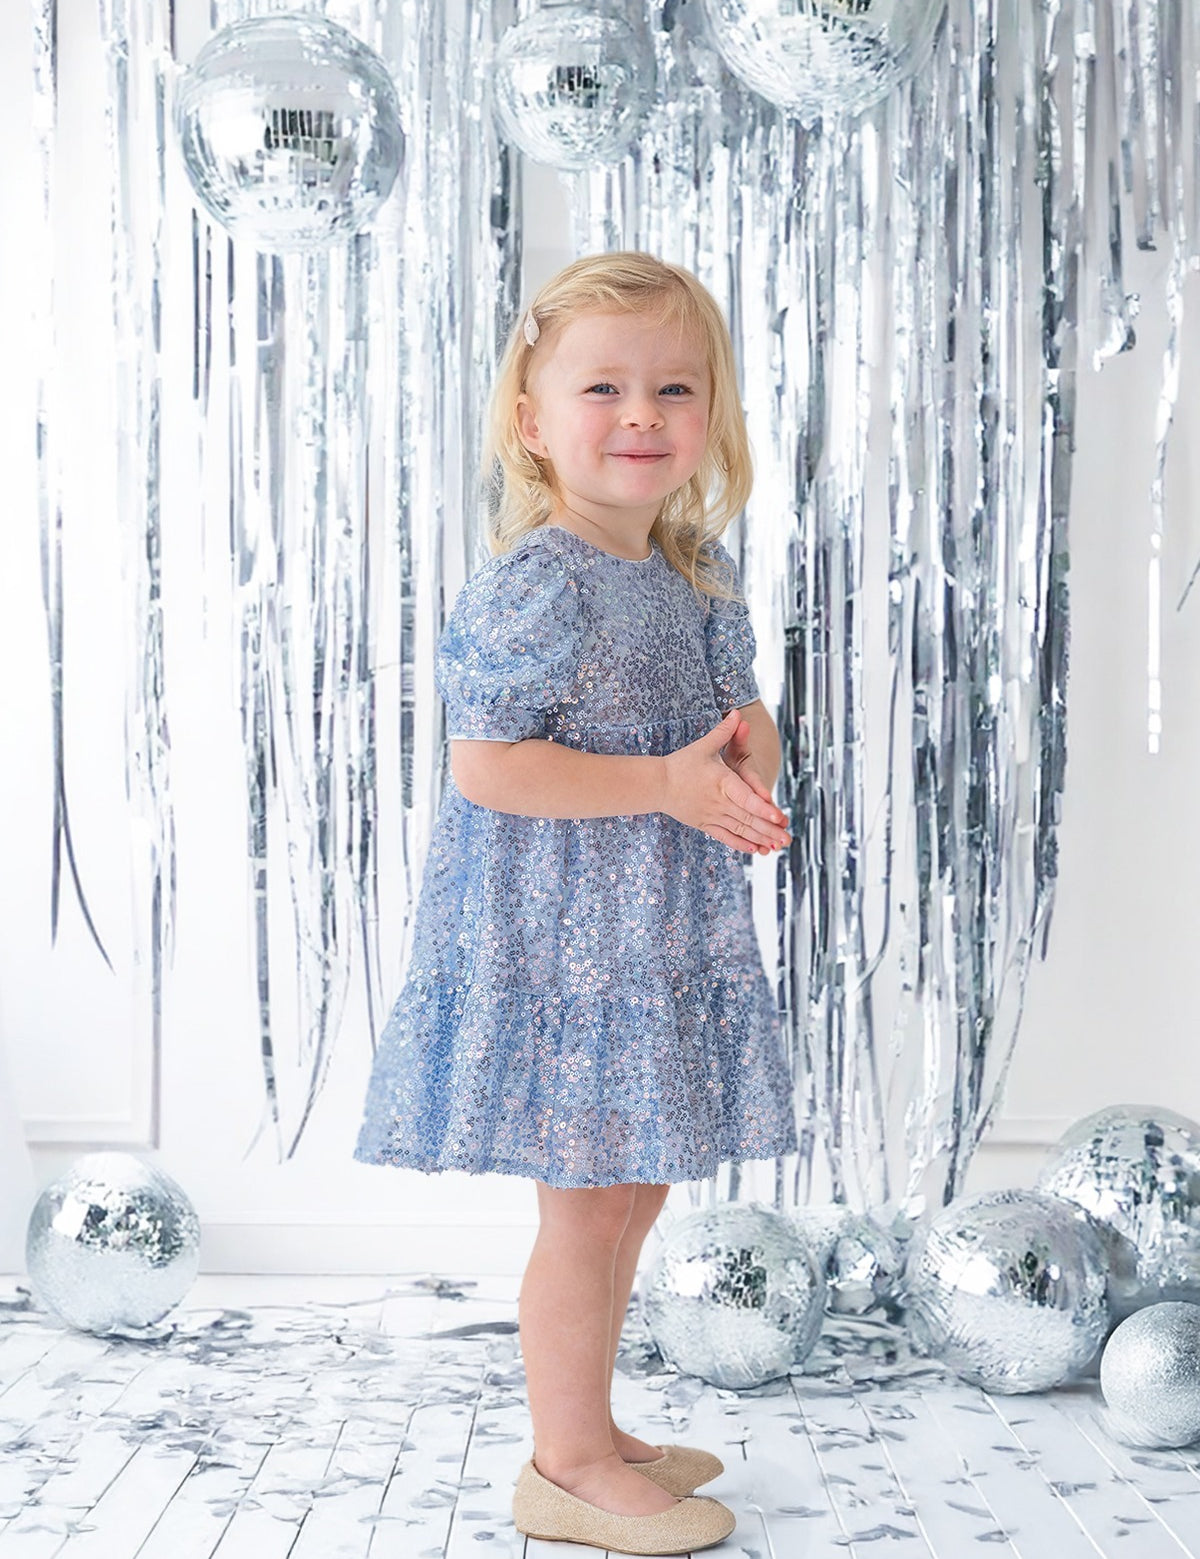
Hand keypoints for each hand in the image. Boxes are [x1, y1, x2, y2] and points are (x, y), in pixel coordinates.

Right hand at [661, 708, 791, 855]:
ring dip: (760, 839)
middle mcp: (718, 802)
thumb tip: (738, 713)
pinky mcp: (704, 824)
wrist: (657, 784)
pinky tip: (756, 849)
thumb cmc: (681, 763)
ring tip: (778, 846)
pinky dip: (741, 844)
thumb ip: (724, 731)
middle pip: (747, 818)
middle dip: (769, 830)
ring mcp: (711, 815)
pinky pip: (725, 837)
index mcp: (721, 782)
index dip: (763, 808)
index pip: (746, 798)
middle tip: (788, 839)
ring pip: (739, 830)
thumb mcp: (704, 746)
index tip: (779, 817)